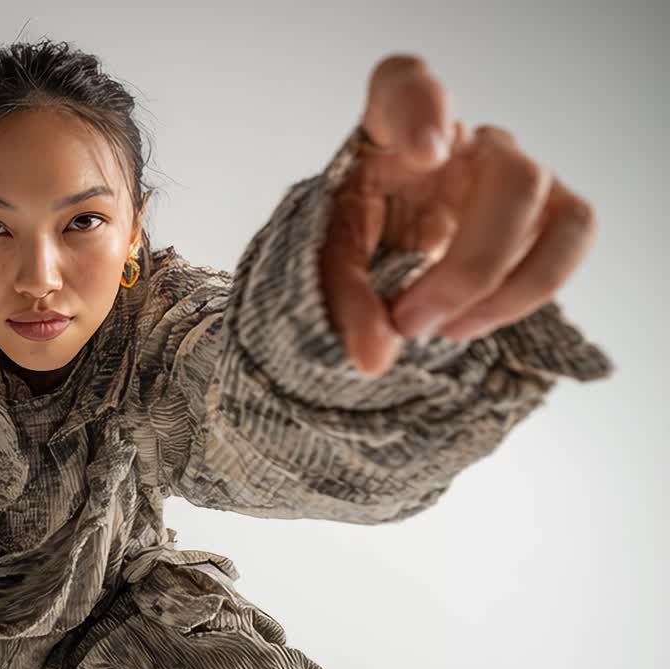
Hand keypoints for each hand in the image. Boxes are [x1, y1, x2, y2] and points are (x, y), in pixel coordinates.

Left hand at [320, 55, 596, 377]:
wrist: (383, 250)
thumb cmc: (359, 233)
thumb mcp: (330, 259)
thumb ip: (342, 297)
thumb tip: (374, 356)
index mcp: (392, 125)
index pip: (406, 84)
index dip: (424, 106)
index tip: (424, 151)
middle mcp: (464, 141)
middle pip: (511, 174)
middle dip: (469, 265)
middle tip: (412, 320)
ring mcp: (514, 173)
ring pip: (552, 211)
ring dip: (506, 285)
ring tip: (447, 331)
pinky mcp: (546, 212)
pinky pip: (569, 244)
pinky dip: (528, 294)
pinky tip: (473, 323)